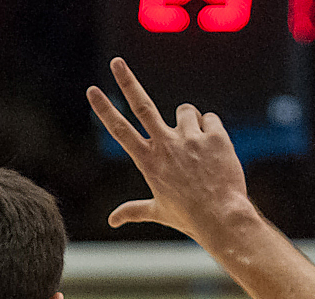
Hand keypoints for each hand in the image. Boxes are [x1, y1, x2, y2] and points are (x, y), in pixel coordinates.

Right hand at [87, 57, 254, 244]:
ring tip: (197, 148)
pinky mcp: (214, 135)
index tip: (92, 90)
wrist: (221, 217)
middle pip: (142, 105)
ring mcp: (190, 138)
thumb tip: (111, 220)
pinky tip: (213, 149)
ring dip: (189, 122)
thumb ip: (134, 210)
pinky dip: (210, 129)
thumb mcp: (158, 212)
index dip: (105, 109)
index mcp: (148, 161)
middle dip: (127, 81)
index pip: (120, 130)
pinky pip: (209, 118)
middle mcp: (166, 145)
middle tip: (116, 62)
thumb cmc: (188, 216)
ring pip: (185, 111)